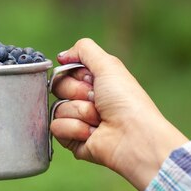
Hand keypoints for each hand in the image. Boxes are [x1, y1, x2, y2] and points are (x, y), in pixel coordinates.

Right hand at [50, 38, 188, 190]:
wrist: (134, 136)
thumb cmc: (127, 101)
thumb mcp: (109, 65)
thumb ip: (84, 50)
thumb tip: (61, 55)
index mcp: (94, 82)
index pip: (66, 71)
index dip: (76, 75)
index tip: (92, 80)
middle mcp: (86, 100)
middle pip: (58, 88)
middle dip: (76, 93)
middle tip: (96, 100)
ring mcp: (79, 121)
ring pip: (57, 108)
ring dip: (79, 112)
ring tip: (98, 120)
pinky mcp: (73, 140)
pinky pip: (56, 128)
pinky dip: (75, 129)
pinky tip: (92, 133)